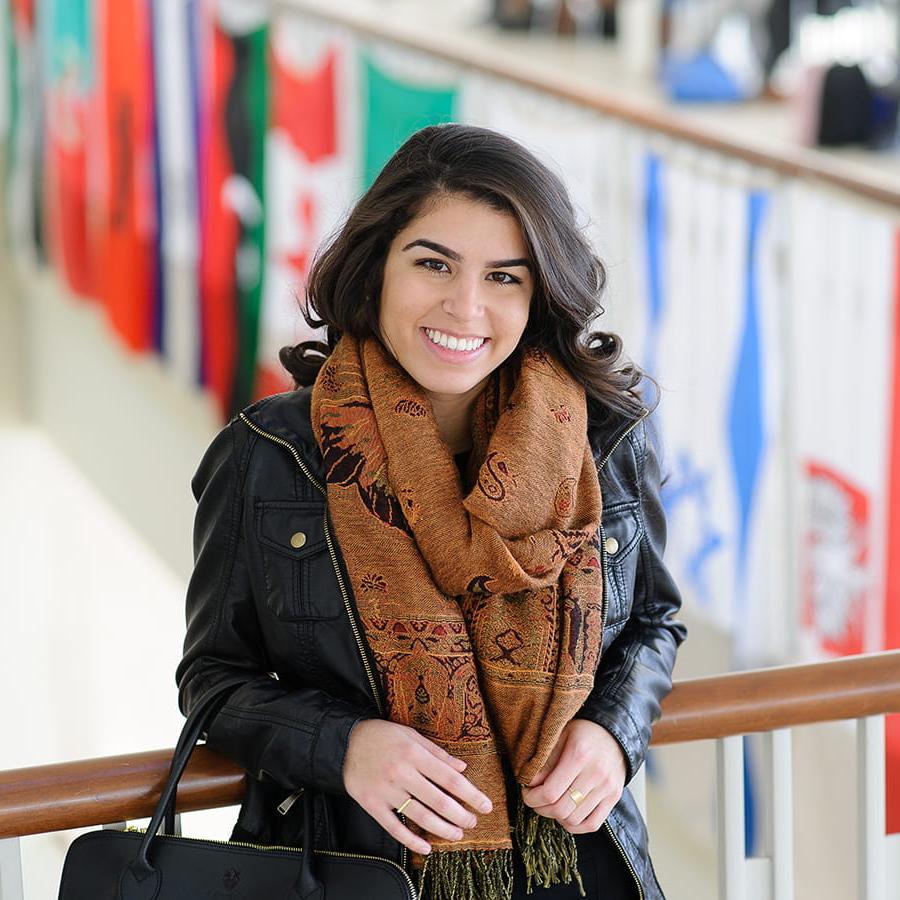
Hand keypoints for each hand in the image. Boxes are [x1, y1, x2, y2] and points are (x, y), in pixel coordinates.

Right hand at [343, 719, 492, 854]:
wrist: (346, 741)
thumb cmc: (383, 735)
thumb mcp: (412, 735)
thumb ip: (437, 753)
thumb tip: (462, 768)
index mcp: (414, 754)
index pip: (449, 779)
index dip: (471, 794)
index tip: (485, 805)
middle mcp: (402, 773)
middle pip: (438, 800)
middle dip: (460, 815)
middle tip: (472, 822)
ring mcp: (386, 791)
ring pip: (420, 816)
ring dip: (442, 829)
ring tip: (457, 834)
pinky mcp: (372, 804)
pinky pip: (394, 827)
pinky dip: (412, 840)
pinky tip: (426, 846)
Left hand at [521, 719, 625, 833]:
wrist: (614, 733)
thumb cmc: (582, 733)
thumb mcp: (560, 737)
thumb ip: (545, 761)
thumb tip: (530, 784)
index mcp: (579, 754)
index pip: (550, 791)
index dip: (533, 798)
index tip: (527, 794)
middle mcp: (596, 773)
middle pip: (561, 809)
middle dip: (541, 809)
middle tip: (535, 801)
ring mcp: (607, 788)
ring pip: (574, 819)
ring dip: (556, 817)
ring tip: (550, 805)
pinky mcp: (614, 798)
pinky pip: (592, 824)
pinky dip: (575, 826)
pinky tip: (566, 815)